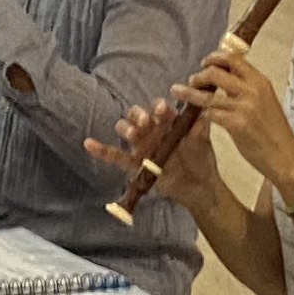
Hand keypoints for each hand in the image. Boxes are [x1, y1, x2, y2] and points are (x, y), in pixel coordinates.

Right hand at [95, 99, 226, 217]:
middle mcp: (152, 129)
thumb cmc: (201, 159)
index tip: (162, 110)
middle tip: (145, 121)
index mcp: (168, 121)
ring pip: (126, 130)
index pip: (159, 109)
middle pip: (137, 115)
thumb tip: (204, 109)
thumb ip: (200, 127)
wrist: (199, 186)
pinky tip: (88, 144)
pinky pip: (116, 155)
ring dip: (126, 128)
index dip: (158, 108)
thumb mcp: (202, 142)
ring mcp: (142, 145)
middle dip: (138, 115)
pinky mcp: (135, 162)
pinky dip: (101, 150)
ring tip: (132, 133)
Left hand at [171, 50, 293, 204]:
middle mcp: (253, 90)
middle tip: (192, 80)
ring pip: (208, 95)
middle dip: (200, 75)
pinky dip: (199, 113)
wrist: (285, 156)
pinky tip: (191, 116)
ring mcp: (244, 107)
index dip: (215, 58)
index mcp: (260, 82)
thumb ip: (247, 90)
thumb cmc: (274, 132)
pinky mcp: (236, 124)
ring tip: (177, 91)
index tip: (204, 62)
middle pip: (217, 72)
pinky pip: (210, 114)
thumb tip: (225, 82)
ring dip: (189, 93)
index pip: (234, 59)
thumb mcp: (265, 102)